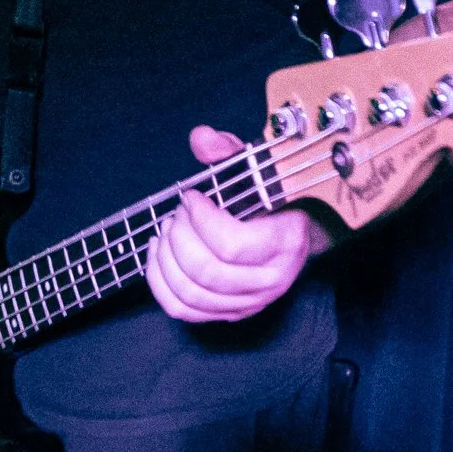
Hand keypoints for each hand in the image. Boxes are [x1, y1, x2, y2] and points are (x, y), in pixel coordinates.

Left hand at [147, 126, 322, 323]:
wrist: (295, 235)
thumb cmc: (272, 200)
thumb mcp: (256, 170)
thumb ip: (229, 152)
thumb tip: (201, 138)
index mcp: (286, 242)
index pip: (232, 246)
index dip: (201, 219)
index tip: (190, 197)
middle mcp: (271, 280)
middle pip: (207, 271)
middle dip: (180, 238)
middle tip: (176, 214)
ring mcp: (250, 302)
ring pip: (192, 294)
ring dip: (166, 259)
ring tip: (166, 232)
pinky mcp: (230, 313)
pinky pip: (184, 311)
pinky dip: (160, 284)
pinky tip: (157, 255)